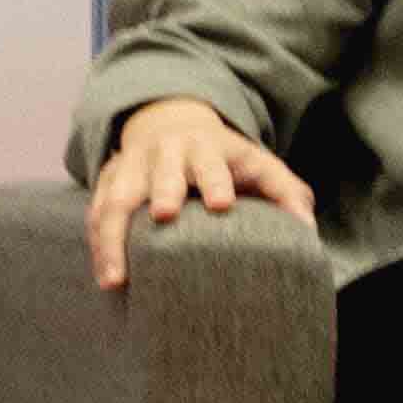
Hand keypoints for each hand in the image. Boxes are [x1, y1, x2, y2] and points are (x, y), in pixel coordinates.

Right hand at [85, 98, 316, 288]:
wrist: (167, 124)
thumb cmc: (221, 157)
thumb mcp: (256, 163)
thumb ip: (284, 191)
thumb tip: (307, 228)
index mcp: (202, 147)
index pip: (211, 163)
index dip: (215, 180)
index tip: (222, 203)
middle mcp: (162, 153)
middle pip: (159, 173)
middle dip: (161, 191)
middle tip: (163, 217)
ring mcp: (129, 167)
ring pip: (115, 199)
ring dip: (113, 237)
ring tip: (117, 278)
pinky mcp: (106, 182)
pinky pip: (95, 213)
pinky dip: (98, 245)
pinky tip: (106, 276)